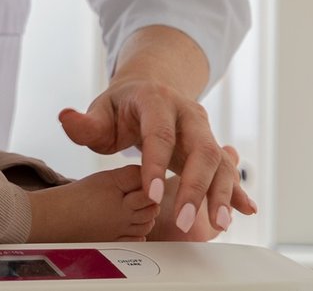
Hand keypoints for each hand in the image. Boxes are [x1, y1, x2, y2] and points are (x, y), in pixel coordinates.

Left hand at [59, 78, 254, 237]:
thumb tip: (67, 119)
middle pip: (201, 148)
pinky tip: (246, 210)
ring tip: (220, 224)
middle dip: (195, 186)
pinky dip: (238, 190)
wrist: (151, 88)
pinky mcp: (212, 148)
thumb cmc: (122, 106)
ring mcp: (204, 130)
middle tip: (183, 220)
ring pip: (220, 160)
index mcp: (157, 100)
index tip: (152, 194)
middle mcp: (188, 114)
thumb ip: (85, 122)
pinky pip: (229, 169)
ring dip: (222, 193)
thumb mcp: (102, 110)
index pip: (160, 133)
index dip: (156, 164)